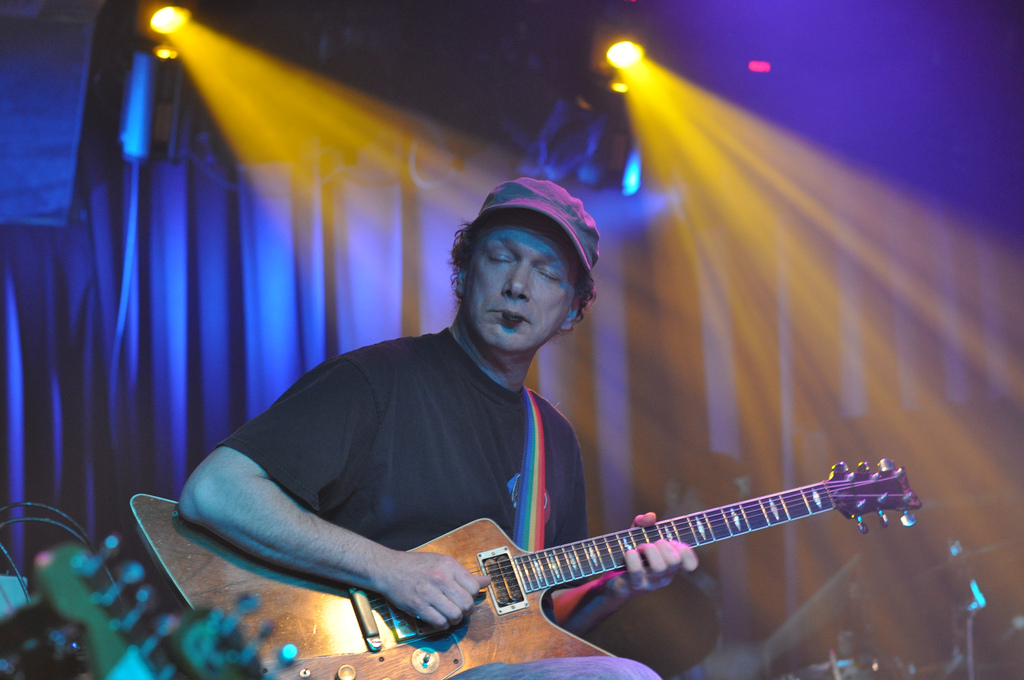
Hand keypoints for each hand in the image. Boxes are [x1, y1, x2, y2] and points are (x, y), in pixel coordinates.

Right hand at [372, 550, 491, 628]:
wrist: (388, 568)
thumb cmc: (415, 565)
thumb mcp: (442, 562)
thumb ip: (464, 574)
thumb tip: (487, 581)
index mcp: (448, 565)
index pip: (474, 587)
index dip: (473, 596)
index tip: (467, 598)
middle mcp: (440, 578)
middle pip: (466, 603)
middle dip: (466, 610)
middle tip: (460, 609)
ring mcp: (428, 593)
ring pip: (455, 615)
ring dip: (455, 619)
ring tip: (450, 615)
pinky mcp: (418, 606)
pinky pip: (440, 622)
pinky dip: (443, 625)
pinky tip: (439, 619)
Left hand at [617, 512, 697, 594]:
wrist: (611, 580)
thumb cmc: (630, 556)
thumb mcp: (637, 536)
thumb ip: (644, 523)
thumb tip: (651, 516)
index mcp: (671, 567)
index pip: (691, 564)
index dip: (685, 550)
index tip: (671, 542)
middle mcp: (664, 577)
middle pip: (674, 561)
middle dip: (662, 545)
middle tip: (650, 543)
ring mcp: (650, 583)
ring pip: (659, 567)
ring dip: (648, 549)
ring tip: (639, 547)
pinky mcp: (633, 586)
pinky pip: (637, 571)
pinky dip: (632, 558)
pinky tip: (628, 553)